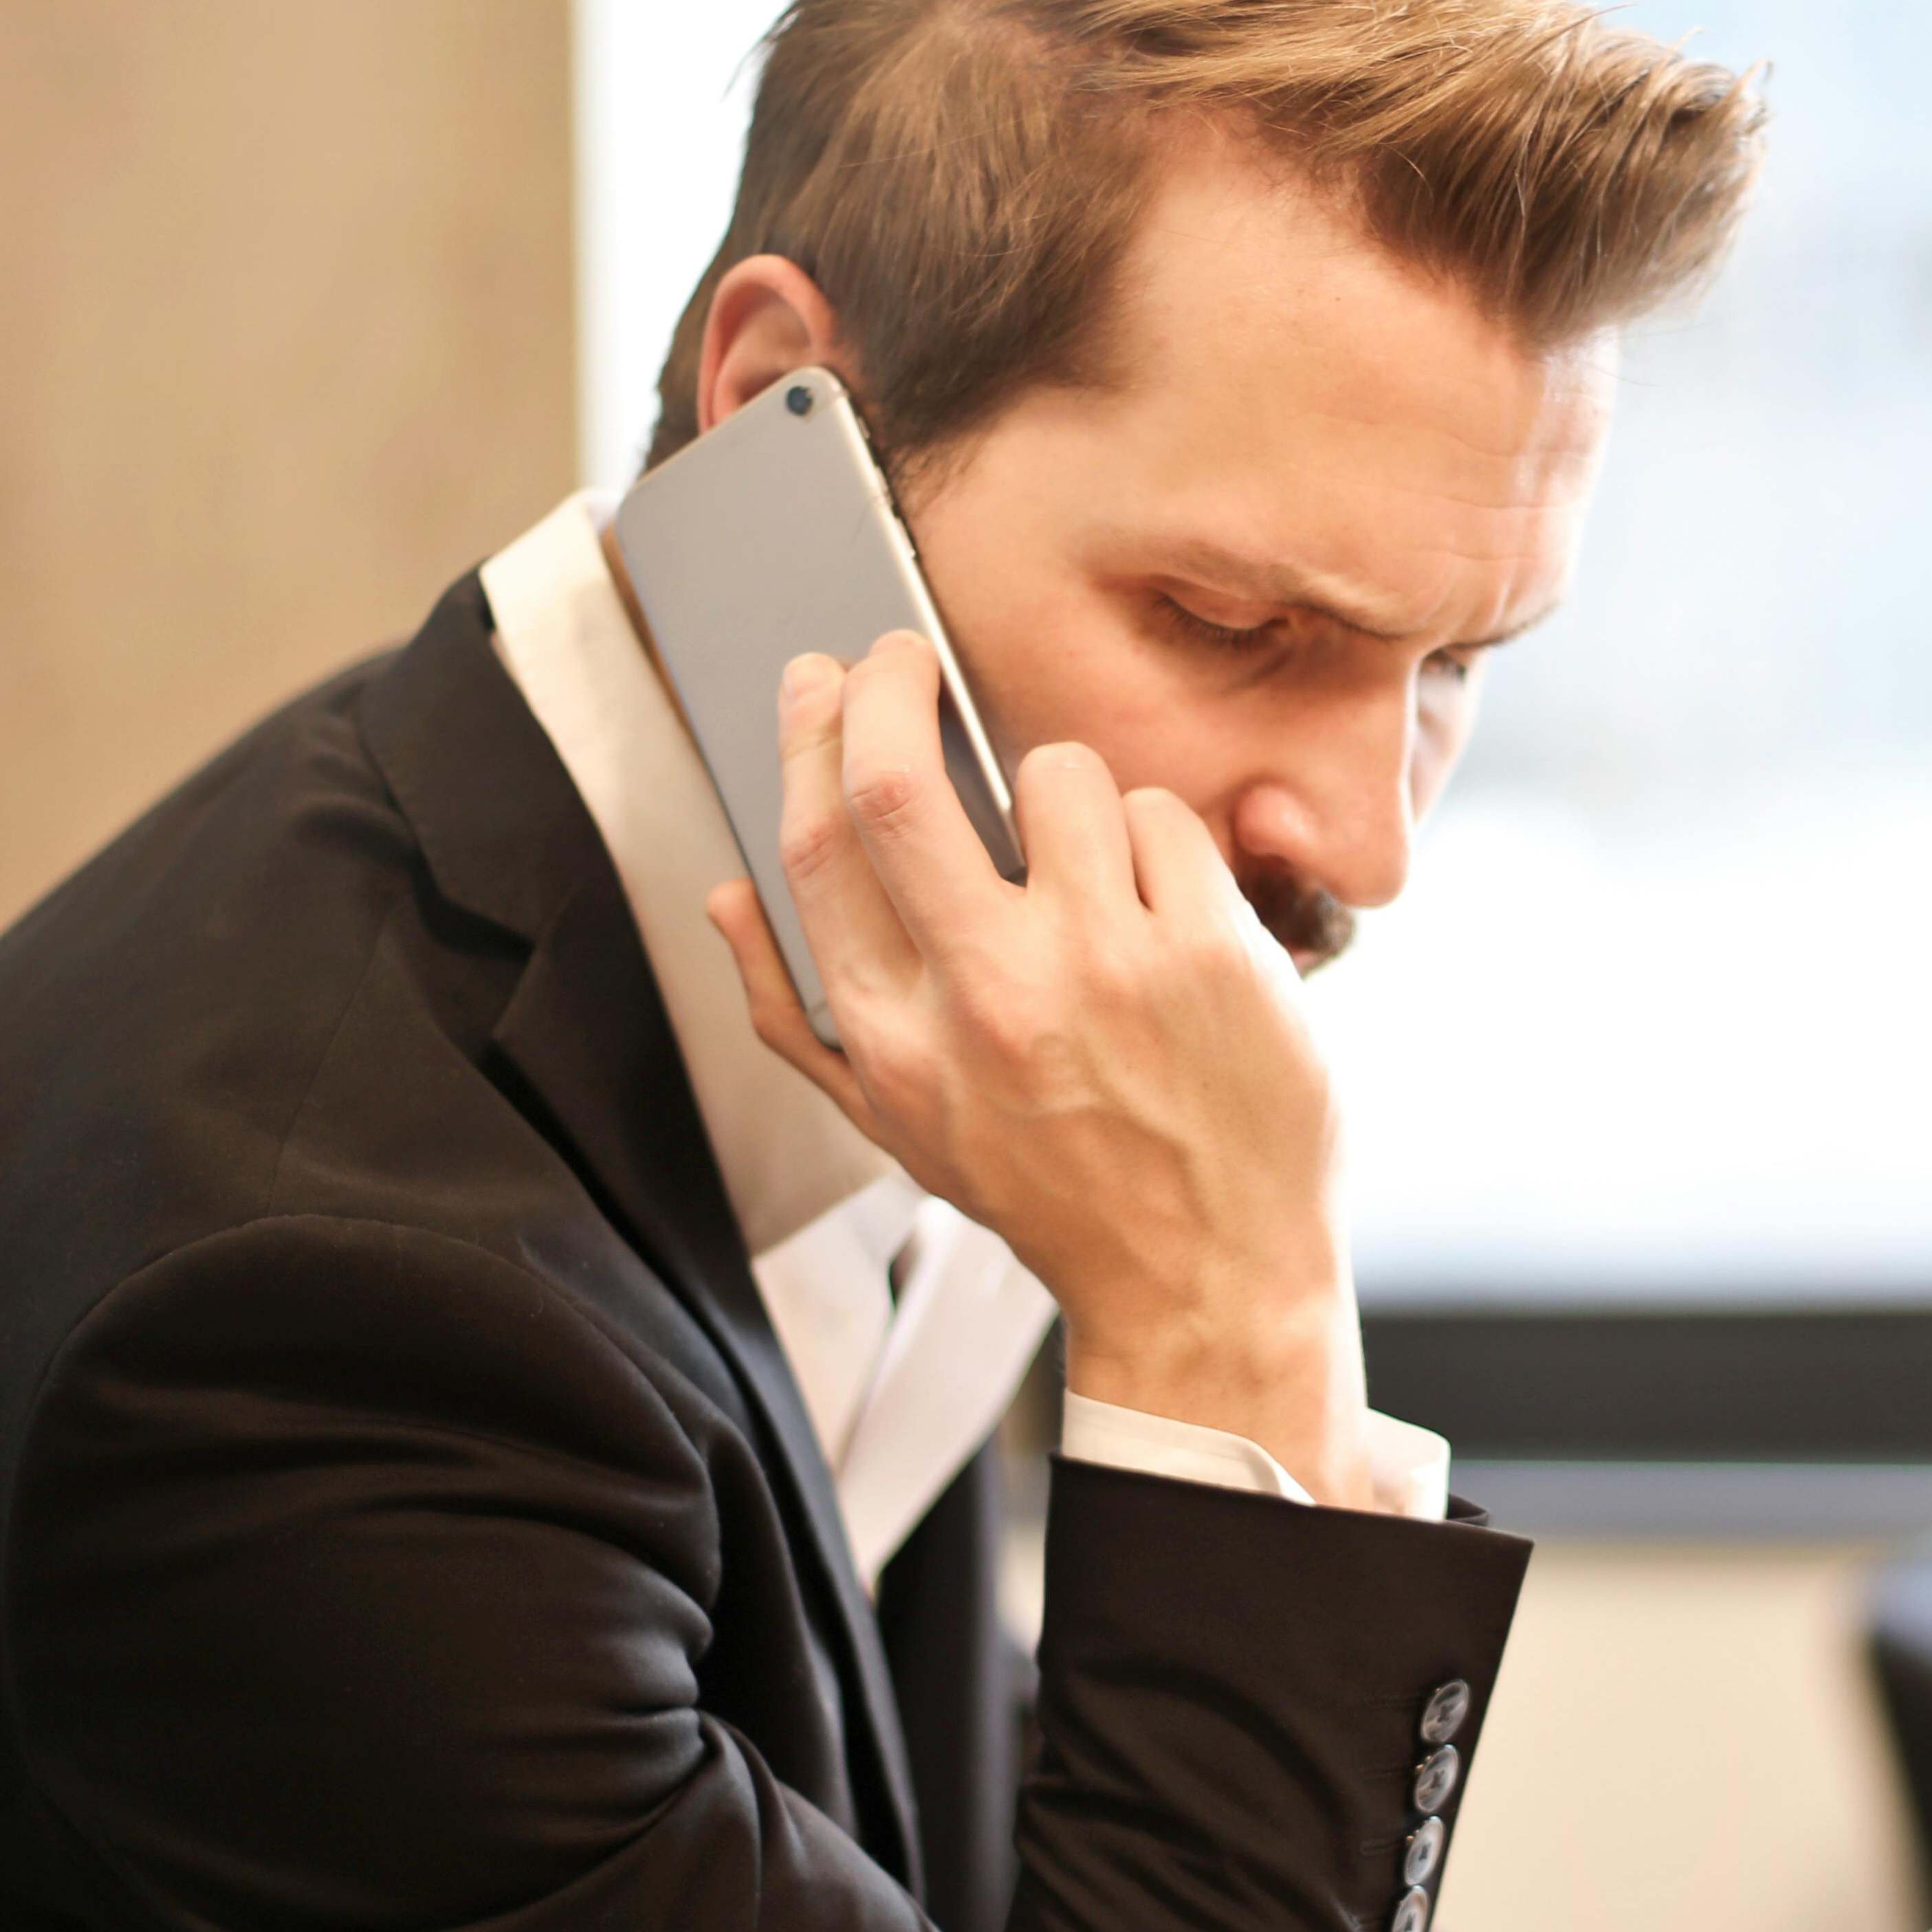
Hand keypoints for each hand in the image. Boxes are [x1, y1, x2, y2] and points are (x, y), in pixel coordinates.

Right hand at [706, 632, 1370, 1500]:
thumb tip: (725, 896)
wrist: (1204, 1278)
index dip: (809, 737)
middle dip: (889, 684)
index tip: (823, 680)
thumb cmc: (1048, 1192)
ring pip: (1057, 775)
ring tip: (1082, 859)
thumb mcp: (895, 1126)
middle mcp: (985, 999)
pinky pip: (1161, 816)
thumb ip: (794, 1013)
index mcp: (895, 1041)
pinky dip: (1155, 841)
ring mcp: (1102, 969)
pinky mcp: (1206, 951)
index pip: (818, 849)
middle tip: (903, 653)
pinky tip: (1160, 908)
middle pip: (897, 784)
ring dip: (1062, 788)